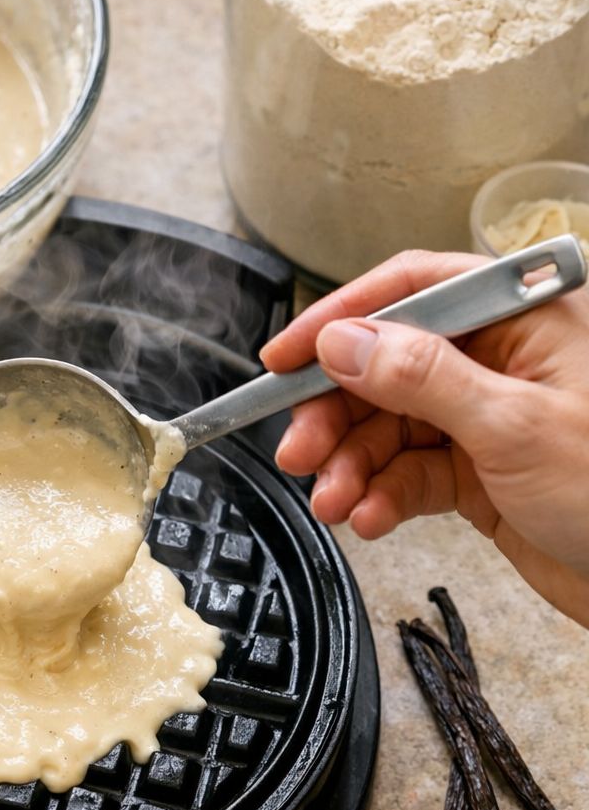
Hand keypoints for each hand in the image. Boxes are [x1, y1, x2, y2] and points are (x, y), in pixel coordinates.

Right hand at [260, 249, 588, 627]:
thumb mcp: (516, 426)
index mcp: (524, 319)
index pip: (414, 290)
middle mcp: (503, 360)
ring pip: (392, 426)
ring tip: (334, 501)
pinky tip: (371, 518)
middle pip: (389, 365)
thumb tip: (345, 341)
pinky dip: (383, 496)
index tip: (285, 355)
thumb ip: (423, 378)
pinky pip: (411, 473)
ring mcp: (490, 418)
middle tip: (299, 450)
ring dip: (352, 465)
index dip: (342, 318)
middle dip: (337, 411)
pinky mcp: (483, 473)